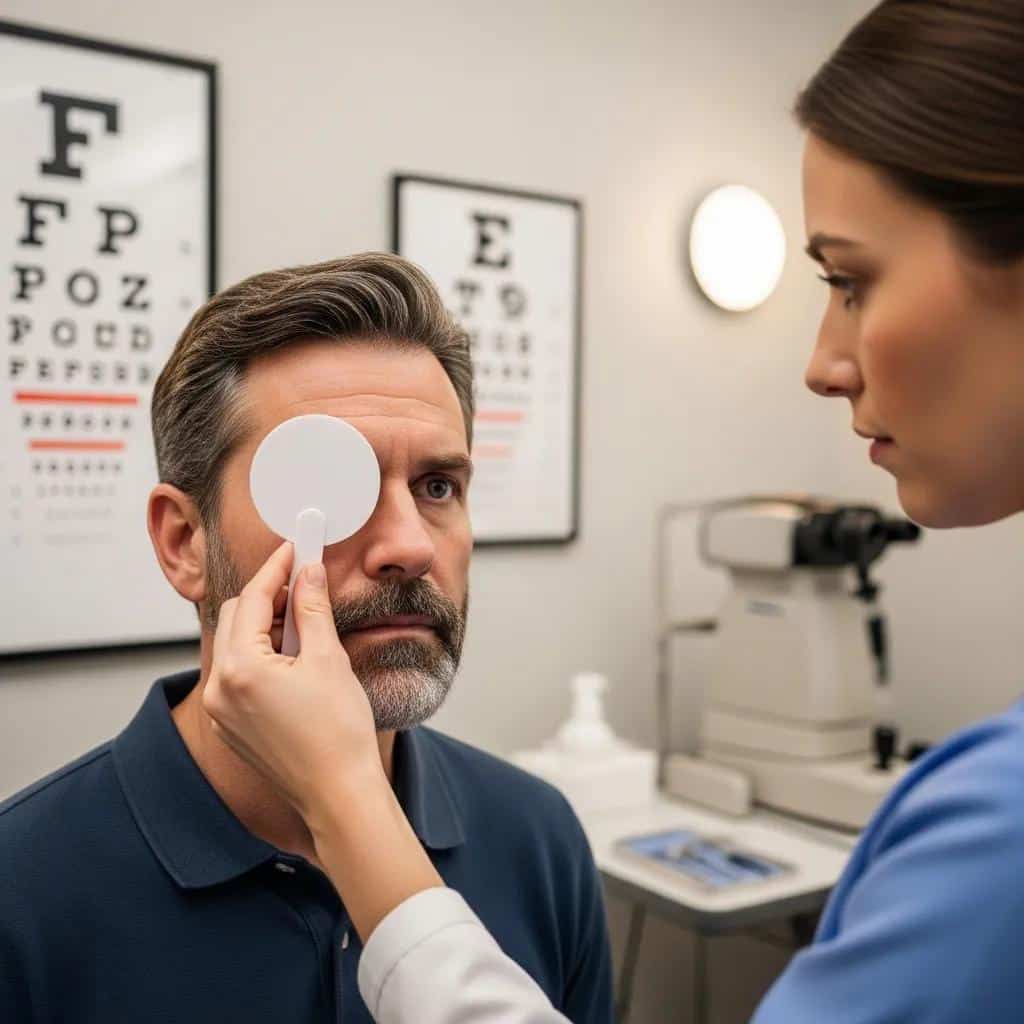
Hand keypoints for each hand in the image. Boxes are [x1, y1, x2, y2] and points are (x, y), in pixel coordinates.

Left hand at [202, 541, 385, 824]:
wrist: (339, 795)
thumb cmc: (338, 734)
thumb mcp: (329, 658)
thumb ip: (313, 608)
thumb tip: (308, 572)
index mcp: (240, 669)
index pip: (250, 599)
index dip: (276, 568)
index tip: (296, 548)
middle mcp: (219, 689)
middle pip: (235, 618)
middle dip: (267, 596)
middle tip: (303, 583)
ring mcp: (222, 711)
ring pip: (236, 646)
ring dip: (265, 626)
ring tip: (306, 625)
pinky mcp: (232, 727)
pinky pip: (238, 674)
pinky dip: (262, 655)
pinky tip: (295, 657)